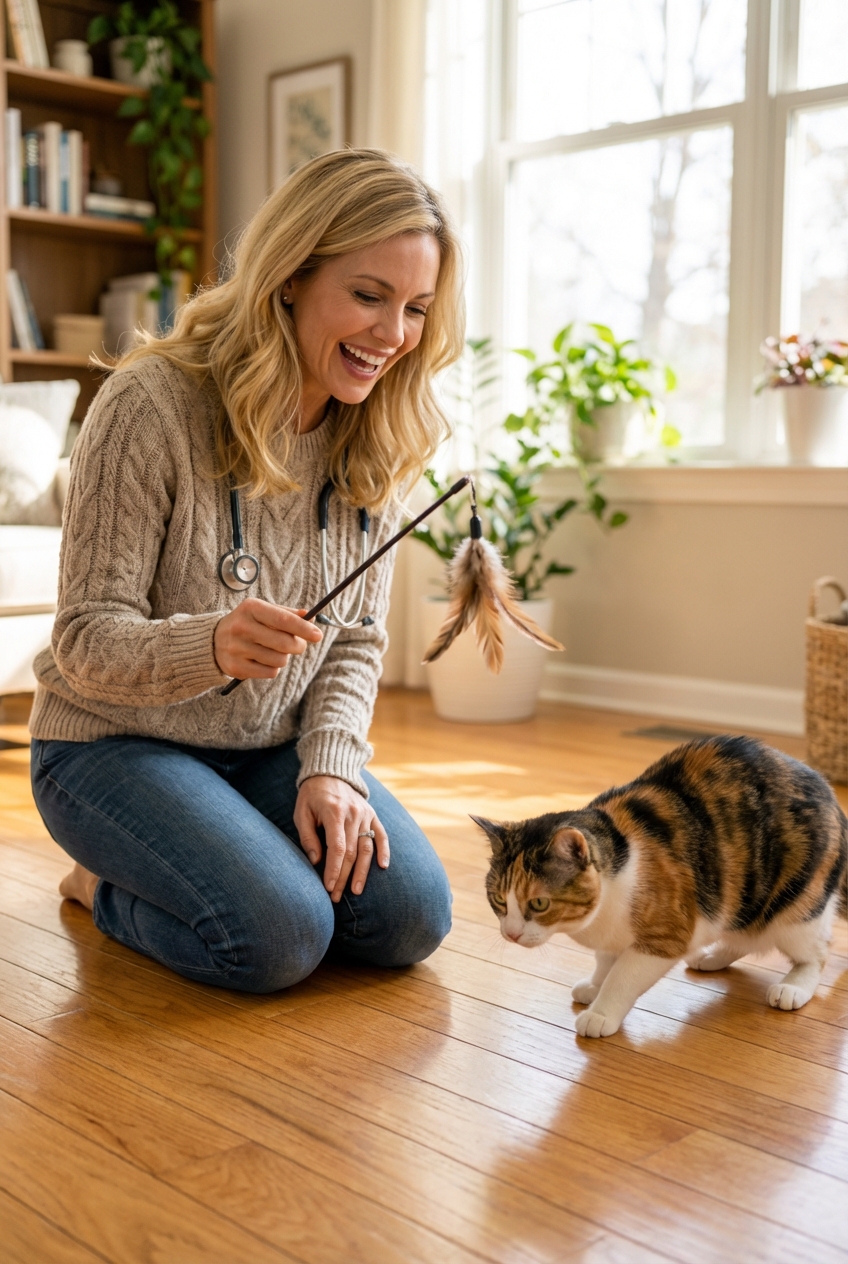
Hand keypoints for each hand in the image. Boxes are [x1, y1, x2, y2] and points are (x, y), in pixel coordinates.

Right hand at [213, 600, 321, 679]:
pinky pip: (270, 673)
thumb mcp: (262, 611)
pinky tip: (262, 660)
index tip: (318, 635)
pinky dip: (273, 668)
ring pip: (279, 660)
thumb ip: (286, 613)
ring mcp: (237, 648)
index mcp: (251, 608)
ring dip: (283, 658)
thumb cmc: (247, 623)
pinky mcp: (236, 667)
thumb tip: (310, 616)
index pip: (284, 620)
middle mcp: (242, 627)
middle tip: (298, 645)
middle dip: (298, 646)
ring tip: (273, 651)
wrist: (213, 641)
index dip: (304, 629)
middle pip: (284, 643)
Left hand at [294, 776, 389, 901]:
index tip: (328, 887)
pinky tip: (383, 867)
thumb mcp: (302, 813)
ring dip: (362, 871)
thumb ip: (308, 837)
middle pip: (351, 852)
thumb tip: (316, 861)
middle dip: (343, 877)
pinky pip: (382, 835)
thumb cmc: (311, 796)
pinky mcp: (372, 814)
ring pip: (367, 848)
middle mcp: (353, 814)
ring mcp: (365, 814)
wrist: (330, 773)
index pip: (337, 848)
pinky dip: (384, 851)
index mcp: (334, 813)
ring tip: (357, 891)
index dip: (334, 869)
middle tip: (335, 896)